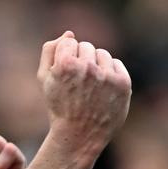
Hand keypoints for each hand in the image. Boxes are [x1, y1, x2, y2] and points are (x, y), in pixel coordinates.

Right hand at [38, 31, 131, 155]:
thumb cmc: (59, 106)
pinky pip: (116, 64)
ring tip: (89, 87)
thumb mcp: (44, 80)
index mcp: (65, 64)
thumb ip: (50, 51)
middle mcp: (87, 67)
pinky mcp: (123, 83)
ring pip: (102, 54)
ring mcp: (107, 75)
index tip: (64, 74)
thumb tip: (69, 34)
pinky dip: (109, 73)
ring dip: (96, 65)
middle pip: (86, 46)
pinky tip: (101, 89)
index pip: (69, 42)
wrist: (79, 134)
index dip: (65, 58)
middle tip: (77, 84)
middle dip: (81, 60)